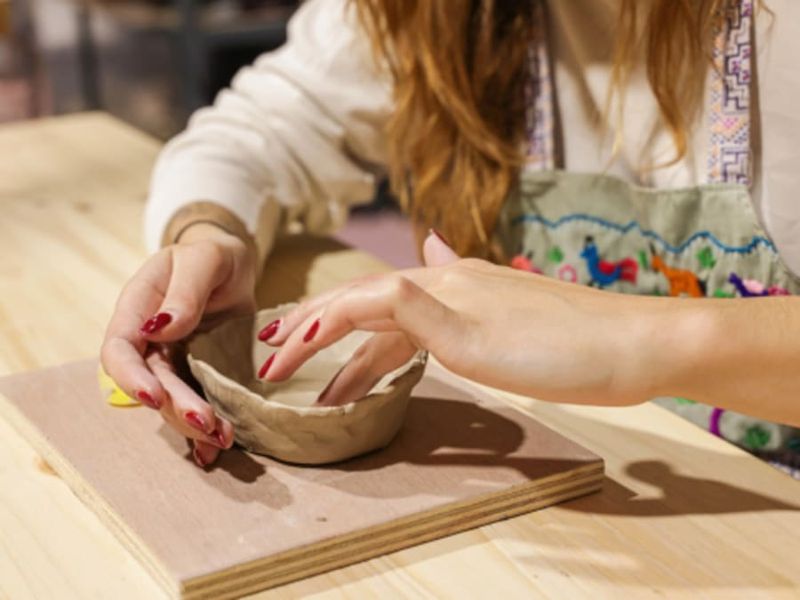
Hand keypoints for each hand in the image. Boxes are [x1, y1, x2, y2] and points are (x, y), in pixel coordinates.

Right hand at [101, 223, 256, 466]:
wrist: (234, 266)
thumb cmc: (212, 256)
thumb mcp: (204, 259)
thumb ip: (185, 290)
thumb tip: (163, 328)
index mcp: (138, 310)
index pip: (119, 350)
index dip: (131, 377)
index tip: (153, 396)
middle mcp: (150, 342)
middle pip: (151, 384)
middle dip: (175, 408)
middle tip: (206, 425)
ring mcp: (175, 361)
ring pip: (174, 401)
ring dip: (194, 424)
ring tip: (222, 439)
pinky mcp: (200, 373)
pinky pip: (198, 403)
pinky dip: (204, 429)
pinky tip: (216, 448)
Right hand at [258, 231, 662, 406]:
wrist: (638, 345)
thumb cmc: (562, 350)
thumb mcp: (479, 341)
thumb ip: (416, 312)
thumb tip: (362, 288)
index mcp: (438, 285)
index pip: (355, 302)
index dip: (310, 329)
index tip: (272, 361)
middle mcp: (447, 282)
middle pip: (367, 306)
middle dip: (317, 332)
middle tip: (274, 357)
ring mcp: (470, 298)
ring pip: (395, 322)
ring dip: (355, 352)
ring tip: (324, 386)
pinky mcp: (491, 318)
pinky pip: (426, 324)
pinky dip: (397, 330)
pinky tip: (393, 311)